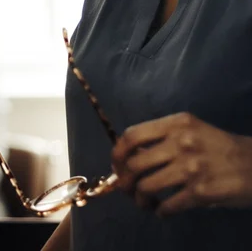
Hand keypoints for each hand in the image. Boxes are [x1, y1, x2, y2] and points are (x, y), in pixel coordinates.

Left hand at [111, 112, 251, 215]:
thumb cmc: (217, 145)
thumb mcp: (189, 130)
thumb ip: (161, 138)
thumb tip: (129, 156)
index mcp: (175, 124)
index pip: (132, 136)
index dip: (118, 153)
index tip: (116, 165)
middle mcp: (181, 143)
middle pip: (135, 164)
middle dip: (125, 180)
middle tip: (127, 189)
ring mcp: (191, 168)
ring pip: (147, 186)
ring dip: (140, 198)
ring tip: (143, 202)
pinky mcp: (202, 192)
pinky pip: (168, 205)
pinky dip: (160, 211)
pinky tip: (162, 210)